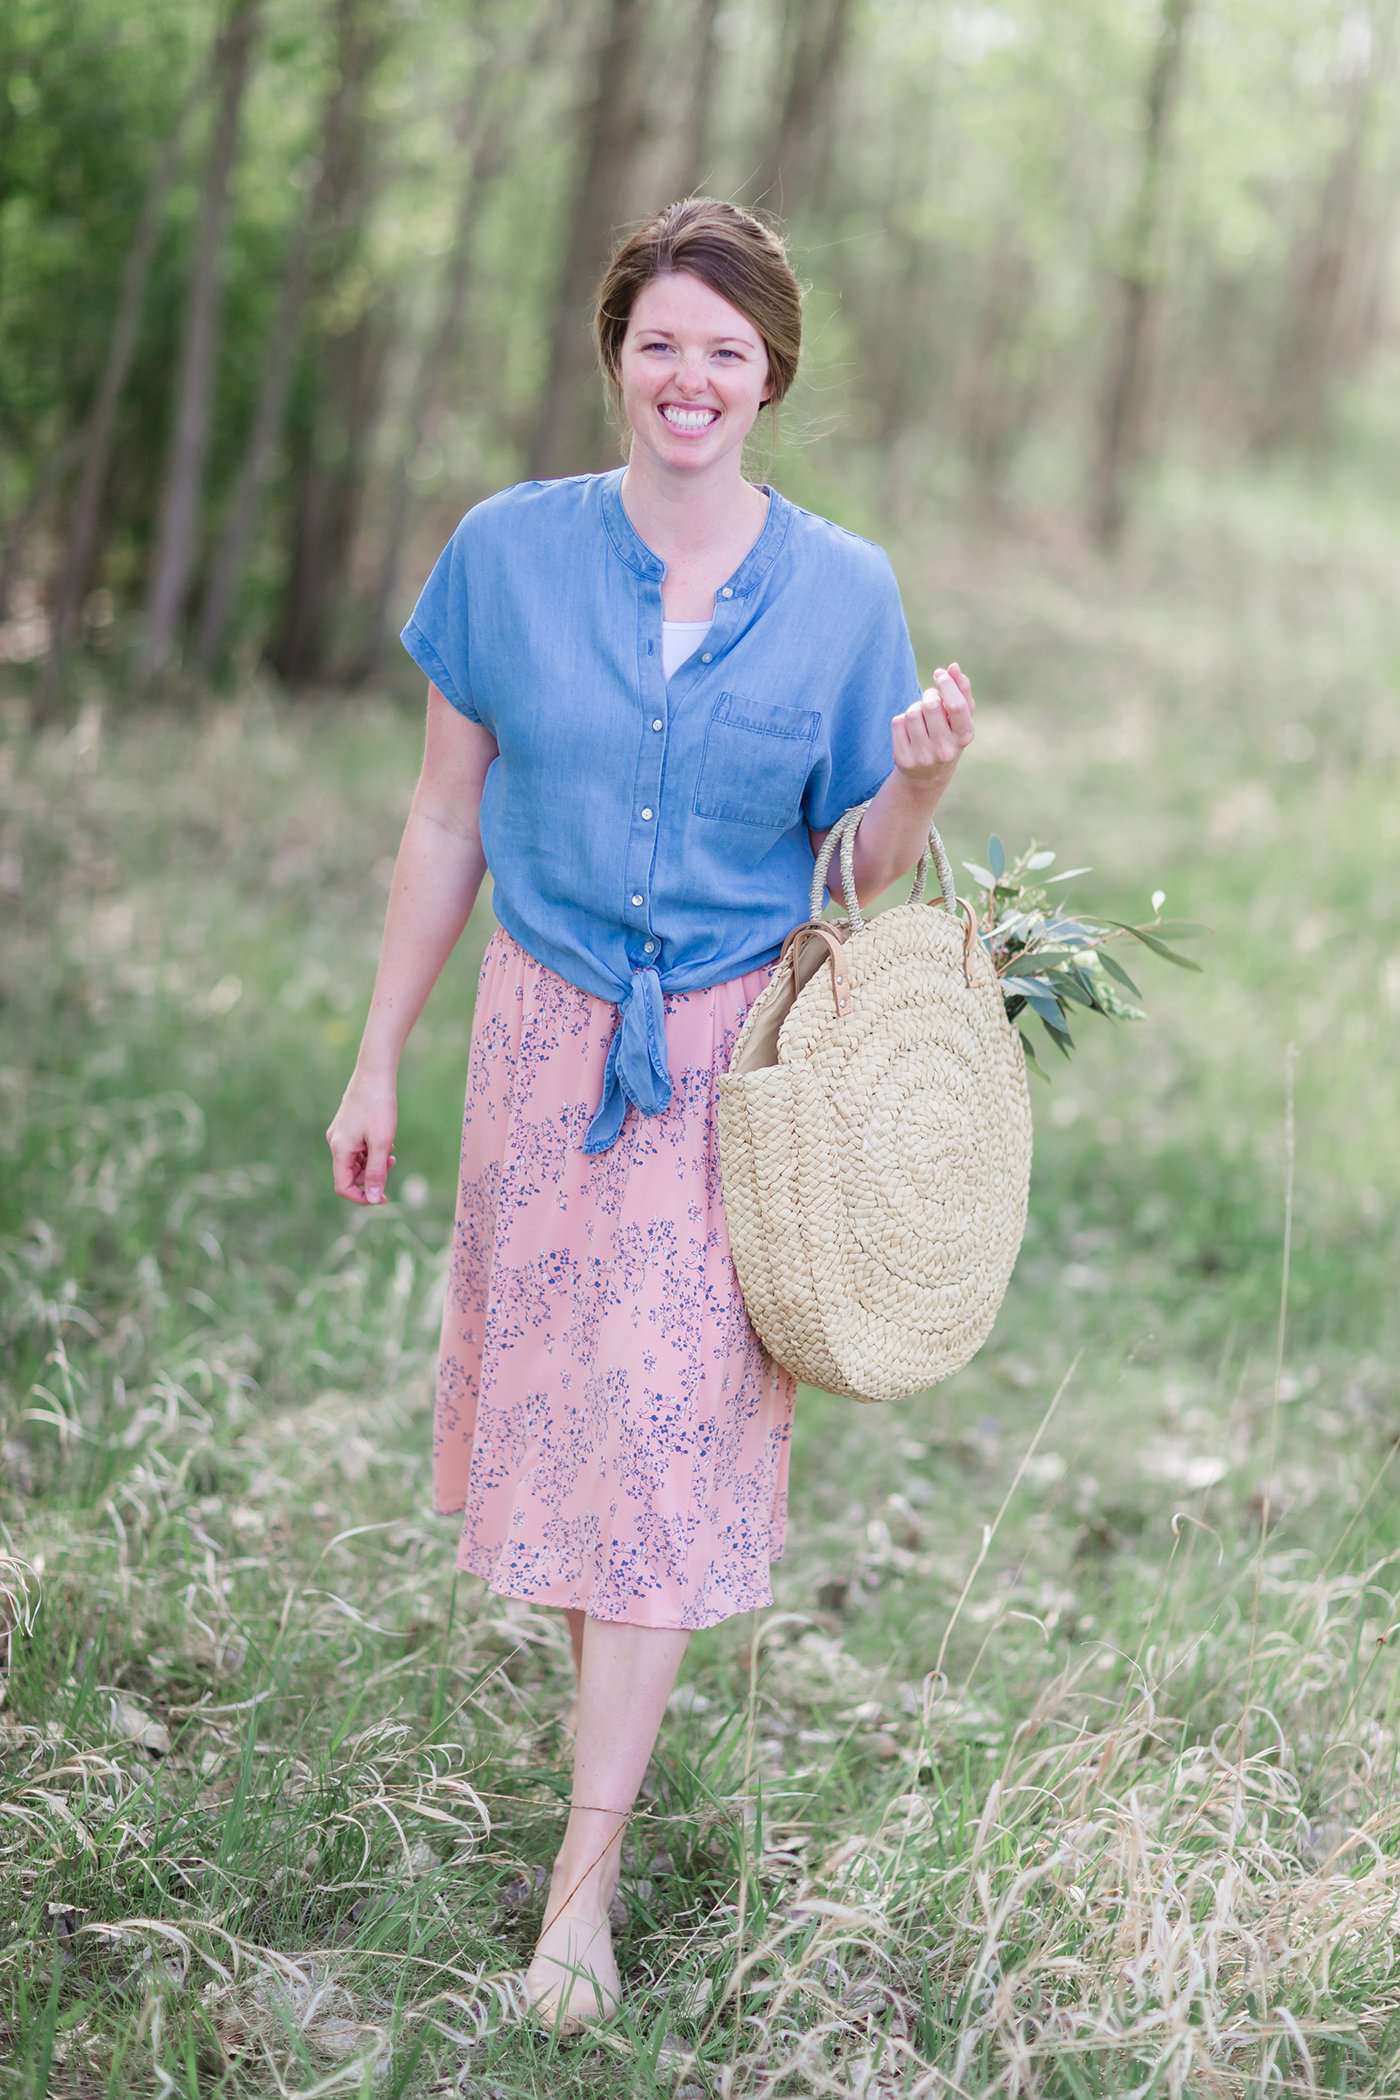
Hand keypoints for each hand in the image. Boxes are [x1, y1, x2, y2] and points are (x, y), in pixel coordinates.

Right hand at [326, 1069, 397, 1205]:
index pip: (343, 1186)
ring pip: (355, 1162)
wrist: (375, 1073)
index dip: (362, 1197)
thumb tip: (373, 1199)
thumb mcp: (381, 1143)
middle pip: (350, 1175)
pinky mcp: (348, 1127)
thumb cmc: (379, 1106)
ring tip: (391, 1154)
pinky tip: (386, 1141)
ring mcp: (341, 1135)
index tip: (383, 1197)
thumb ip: (376, 1172)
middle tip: (392, 1166)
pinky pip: (358, 1149)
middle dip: (370, 1178)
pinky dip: (372, 1152)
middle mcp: (336, 1143)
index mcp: (340, 1149)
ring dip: (373, 1165)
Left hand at [892, 662, 974, 787]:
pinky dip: (902, 720)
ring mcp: (923, 756)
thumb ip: (962, 691)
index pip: (956, 706)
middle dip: (929, 695)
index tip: (939, 673)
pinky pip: (897, 721)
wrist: (927, 776)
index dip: (947, 684)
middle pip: (931, 705)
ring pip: (912, 712)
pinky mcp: (903, 758)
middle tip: (931, 700)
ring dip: (915, 708)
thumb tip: (953, 667)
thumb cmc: (948, 737)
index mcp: (964, 737)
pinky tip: (910, 730)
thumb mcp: (960, 718)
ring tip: (921, 718)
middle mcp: (945, 750)